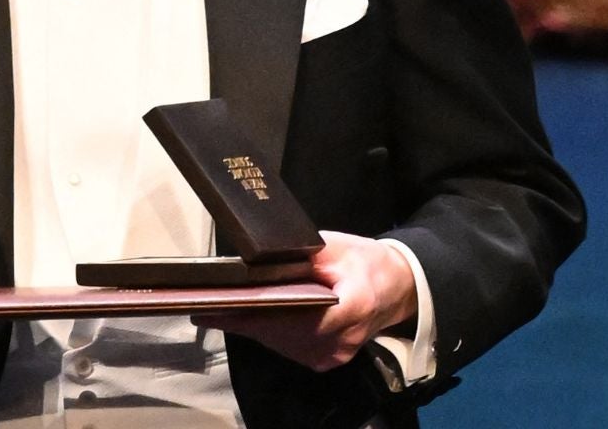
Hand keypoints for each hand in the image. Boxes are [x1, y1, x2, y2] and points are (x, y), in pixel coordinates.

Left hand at [193, 230, 416, 371]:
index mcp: (351, 306)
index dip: (253, 315)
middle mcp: (341, 339)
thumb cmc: (366, 262)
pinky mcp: (328, 361)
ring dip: (255, 328)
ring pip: (282, 345)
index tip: (218, 310)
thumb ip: (301, 255)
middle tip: (209, 305)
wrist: (397, 288)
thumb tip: (261, 259)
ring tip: (224, 310)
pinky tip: (254, 319)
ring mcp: (335, 355)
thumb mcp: (336, 247)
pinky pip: (291, 349)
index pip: (294, 316)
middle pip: (281, 334)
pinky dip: (271, 334)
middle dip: (244, 319)